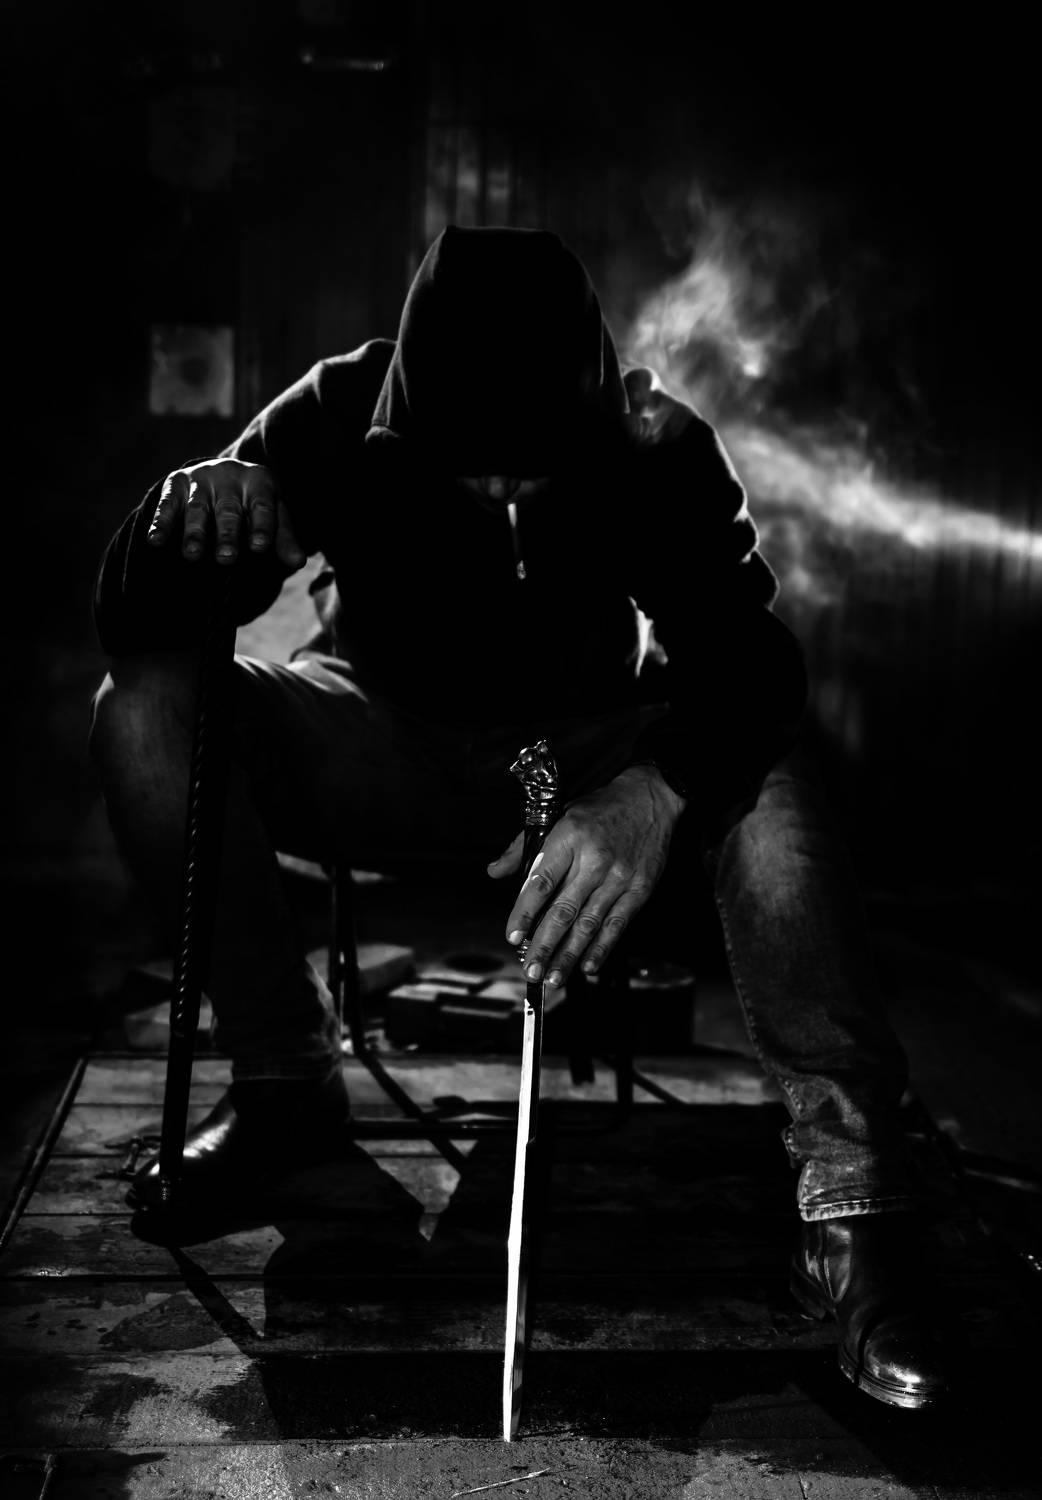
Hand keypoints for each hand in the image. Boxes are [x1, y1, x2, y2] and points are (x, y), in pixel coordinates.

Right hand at [147, 459, 305, 570]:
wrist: (222, 474)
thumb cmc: (253, 504)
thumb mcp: (273, 517)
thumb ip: (283, 539)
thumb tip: (298, 562)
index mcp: (259, 482)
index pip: (262, 506)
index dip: (261, 526)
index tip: (259, 547)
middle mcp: (229, 476)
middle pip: (229, 510)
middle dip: (227, 535)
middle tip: (226, 559)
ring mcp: (200, 479)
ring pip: (198, 508)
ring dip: (194, 532)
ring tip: (193, 555)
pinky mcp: (175, 484)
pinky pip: (167, 504)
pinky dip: (160, 522)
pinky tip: (155, 541)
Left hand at [488, 765, 685, 985]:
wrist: (649, 798)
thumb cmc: (599, 809)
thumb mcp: (557, 816)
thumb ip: (523, 847)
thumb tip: (496, 871)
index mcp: (568, 838)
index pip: (541, 882)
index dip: (525, 912)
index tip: (513, 936)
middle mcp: (594, 860)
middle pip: (564, 910)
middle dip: (544, 945)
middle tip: (530, 971)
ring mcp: (618, 877)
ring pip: (589, 923)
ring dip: (569, 954)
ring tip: (553, 977)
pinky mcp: (639, 888)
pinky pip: (617, 924)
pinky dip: (602, 948)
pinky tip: (588, 965)